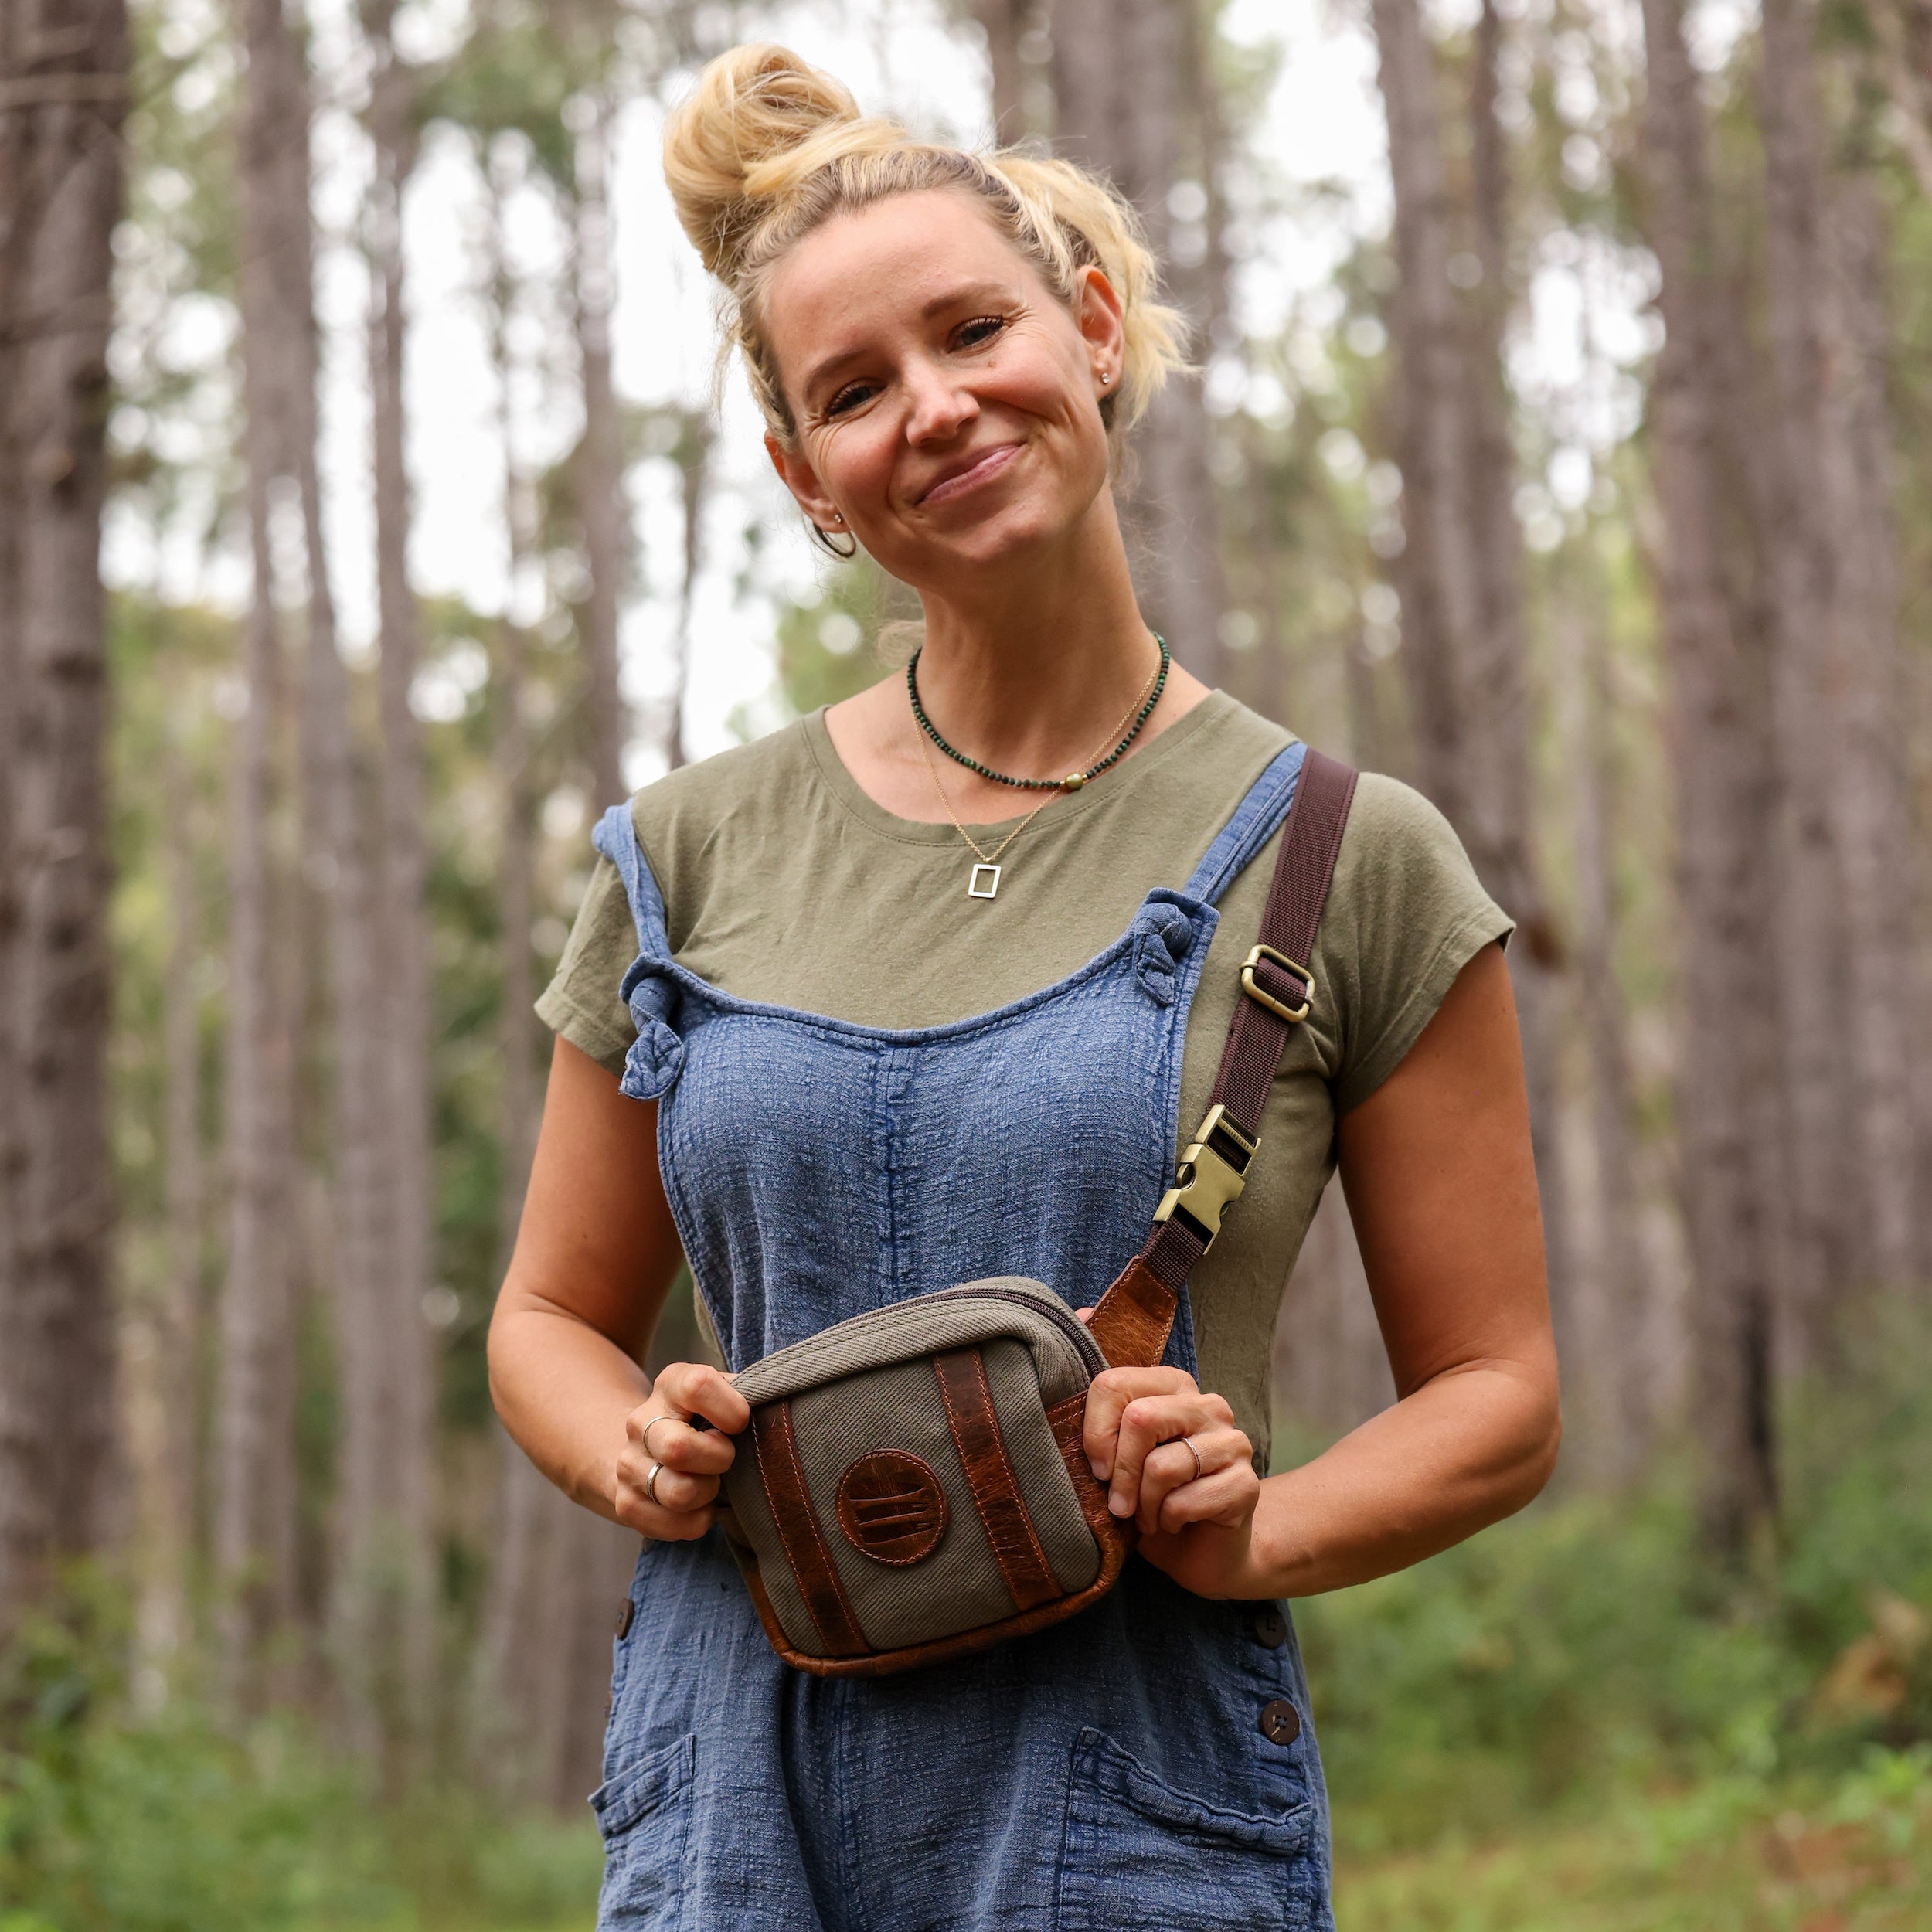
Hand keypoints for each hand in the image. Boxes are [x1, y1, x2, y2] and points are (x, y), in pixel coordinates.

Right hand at [613, 1361, 749, 1540]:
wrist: (652, 1445)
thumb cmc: (708, 1419)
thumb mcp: (726, 1395)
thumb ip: (749, 1395)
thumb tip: (775, 1411)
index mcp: (671, 1385)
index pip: (697, 1386)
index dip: (730, 1410)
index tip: (740, 1423)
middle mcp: (641, 1422)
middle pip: (679, 1449)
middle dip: (718, 1459)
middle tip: (726, 1458)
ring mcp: (628, 1464)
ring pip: (678, 1492)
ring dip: (707, 1493)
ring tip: (711, 1483)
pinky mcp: (626, 1502)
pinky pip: (672, 1525)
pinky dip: (697, 1521)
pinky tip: (699, 1505)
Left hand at [1075, 1324, 1265, 1598]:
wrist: (1201, 1551)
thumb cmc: (1148, 1494)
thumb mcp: (1114, 1445)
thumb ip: (1099, 1389)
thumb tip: (1084, 1309)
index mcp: (1173, 1384)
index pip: (1113, 1384)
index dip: (1094, 1433)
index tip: (1098, 1468)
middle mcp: (1207, 1404)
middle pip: (1139, 1419)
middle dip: (1120, 1473)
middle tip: (1121, 1503)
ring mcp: (1232, 1442)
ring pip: (1160, 1466)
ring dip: (1143, 1506)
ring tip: (1149, 1515)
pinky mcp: (1246, 1484)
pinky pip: (1184, 1501)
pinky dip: (1167, 1521)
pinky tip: (1174, 1523)